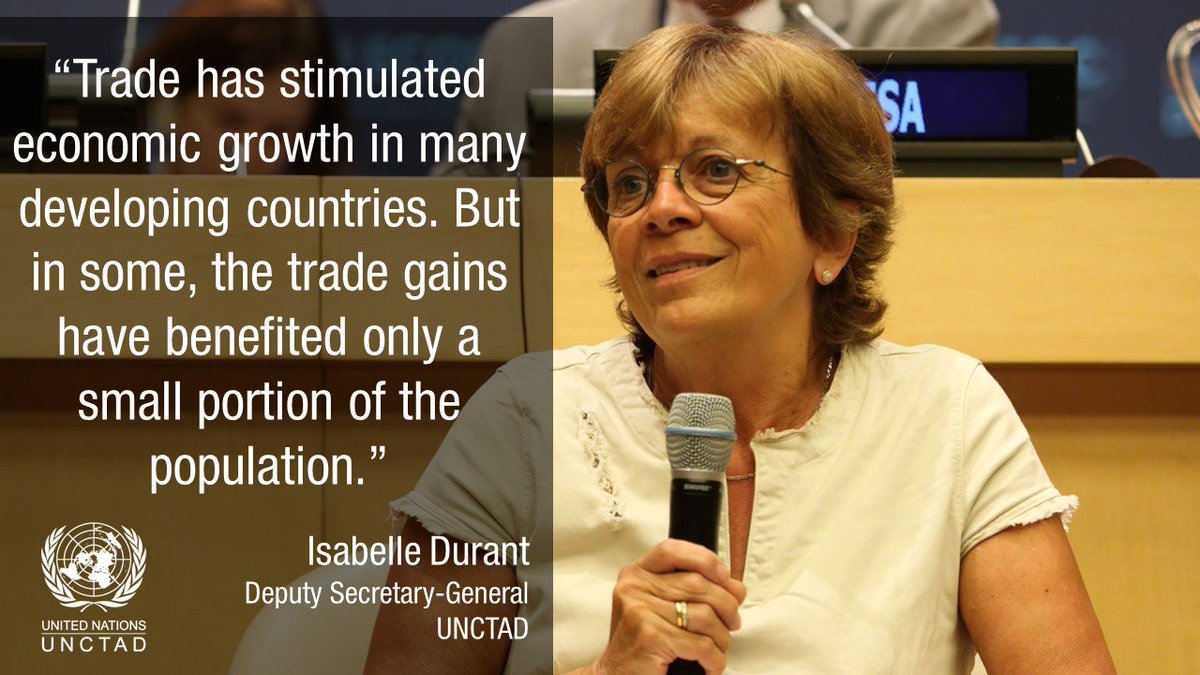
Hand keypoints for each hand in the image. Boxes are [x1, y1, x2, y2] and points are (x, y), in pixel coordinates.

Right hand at [590, 539, 746, 674]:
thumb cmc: (643, 643)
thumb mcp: (663, 608)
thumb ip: (695, 592)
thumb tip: (737, 588)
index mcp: (636, 574)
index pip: (673, 550)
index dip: (705, 559)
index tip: (724, 577)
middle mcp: (635, 588)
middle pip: (698, 584)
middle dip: (727, 606)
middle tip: (732, 624)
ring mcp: (641, 611)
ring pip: (705, 615)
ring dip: (722, 637)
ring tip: (718, 649)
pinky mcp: (650, 637)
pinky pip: (701, 644)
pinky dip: (714, 659)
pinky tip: (710, 665)